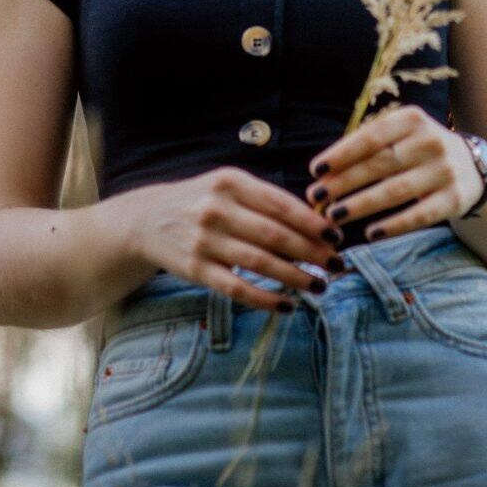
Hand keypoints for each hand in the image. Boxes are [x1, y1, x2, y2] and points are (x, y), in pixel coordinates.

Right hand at [129, 167, 345, 312]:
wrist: (149, 219)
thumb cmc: (203, 201)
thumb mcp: (228, 186)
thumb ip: (266, 199)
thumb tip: (316, 222)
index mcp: (230, 181)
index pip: (280, 203)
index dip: (311, 222)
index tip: (336, 236)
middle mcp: (217, 209)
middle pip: (274, 235)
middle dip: (311, 252)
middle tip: (337, 264)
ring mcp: (204, 240)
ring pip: (260, 263)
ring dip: (296, 277)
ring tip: (320, 285)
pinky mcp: (196, 269)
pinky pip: (237, 288)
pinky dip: (265, 299)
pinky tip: (287, 305)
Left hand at [305, 104, 484, 240]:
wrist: (473, 167)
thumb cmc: (420, 151)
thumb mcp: (402, 135)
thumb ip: (369, 147)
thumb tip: (324, 173)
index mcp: (412, 119)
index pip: (371, 136)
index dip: (342, 154)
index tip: (315, 170)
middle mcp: (430, 141)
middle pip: (379, 164)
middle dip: (344, 182)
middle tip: (316, 197)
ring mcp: (445, 170)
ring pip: (395, 190)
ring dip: (361, 204)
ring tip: (334, 216)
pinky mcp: (455, 198)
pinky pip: (419, 215)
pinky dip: (393, 225)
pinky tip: (370, 233)